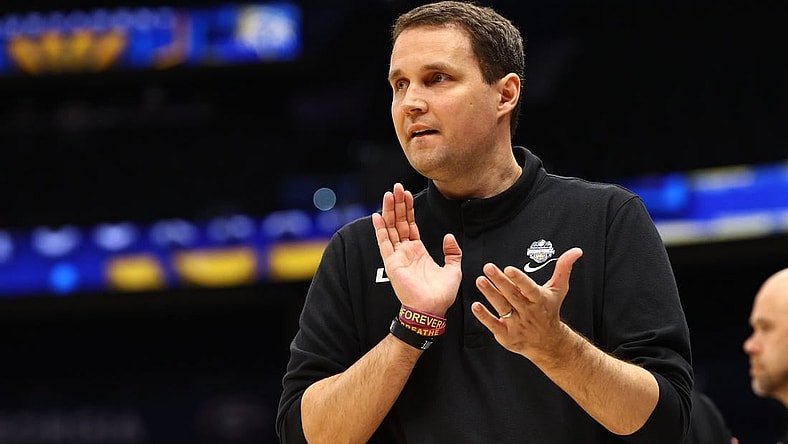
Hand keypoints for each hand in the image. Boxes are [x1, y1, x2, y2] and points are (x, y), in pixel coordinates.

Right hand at [372, 183, 461, 315]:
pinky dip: (380, 229)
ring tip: (388, 194)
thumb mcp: (453, 269)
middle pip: (399, 222)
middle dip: (397, 204)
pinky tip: (377, 216)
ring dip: (389, 211)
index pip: (410, 225)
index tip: (406, 193)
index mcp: (418, 251)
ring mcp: (397, 256)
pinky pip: (384, 243)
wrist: (432, 309)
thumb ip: (452, 252)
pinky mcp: (392, 263)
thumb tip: (449, 236)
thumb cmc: (441, 294)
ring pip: (391, 228)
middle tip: (396, 187)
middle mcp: (405, 251)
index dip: (408, 209)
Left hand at [471, 247, 583, 358]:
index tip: (509, 269)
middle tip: (488, 267)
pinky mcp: (506, 335)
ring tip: (480, 281)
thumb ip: (563, 268)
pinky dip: (484, 316)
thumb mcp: (559, 290)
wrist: (548, 342)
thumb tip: (576, 251)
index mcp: (539, 300)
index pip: (529, 289)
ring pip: (502, 308)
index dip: (520, 279)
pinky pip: (494, 324)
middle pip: (512, 295)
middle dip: (500, 281)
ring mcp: (517, 324)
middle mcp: (528, 312)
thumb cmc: (550, 311)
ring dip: (490, 294)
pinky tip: (475, 306)